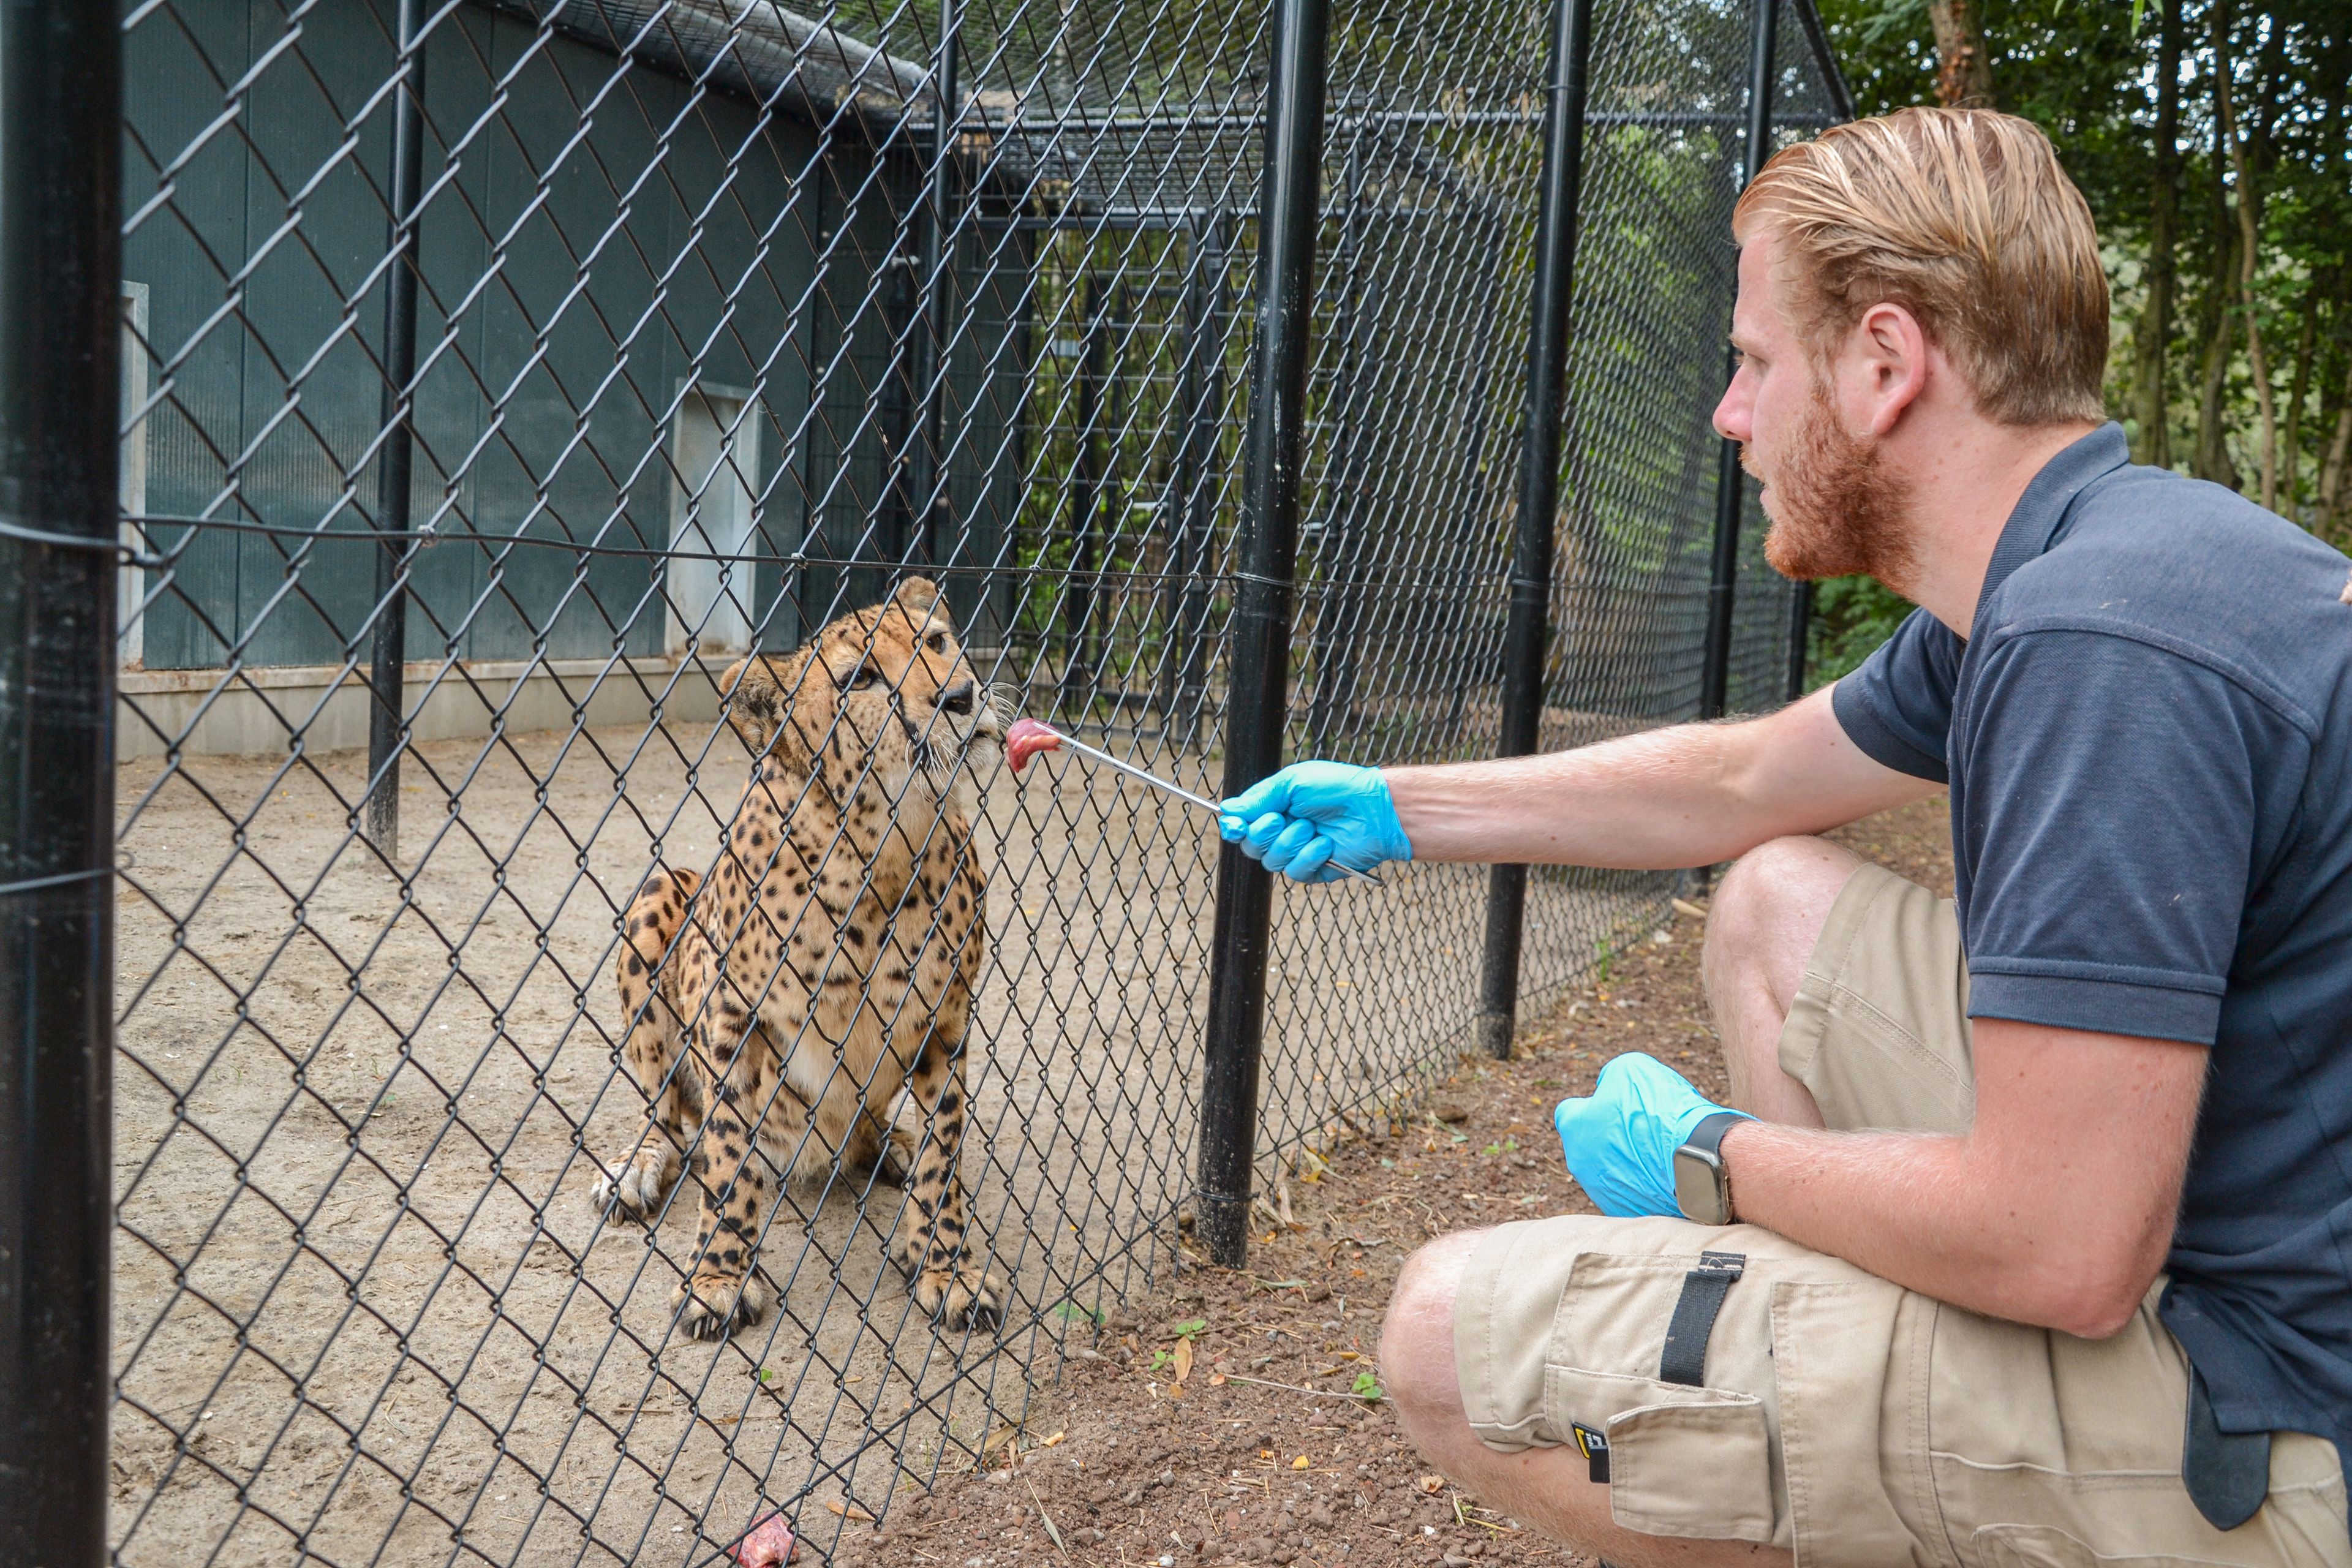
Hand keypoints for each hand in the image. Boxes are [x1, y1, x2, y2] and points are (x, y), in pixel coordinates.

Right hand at [1218, 761, 1413, 882]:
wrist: (1373, 809)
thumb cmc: (1336, 788)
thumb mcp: (1292, 783)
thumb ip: (1258, 798)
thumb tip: (1227, 810)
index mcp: (1274, 809)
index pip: (1241, 824)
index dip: (1234, 826)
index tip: (1236, 825)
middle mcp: (1282, 832)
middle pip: (1251, 846)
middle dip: (1264, 833)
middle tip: (1283, 818)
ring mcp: (1298, 852)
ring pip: (1271, 862)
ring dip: (1290, 843)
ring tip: (1312, 828)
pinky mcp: (1314, 870)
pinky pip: (1295, 872)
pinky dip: (1309, 857)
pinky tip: (1326, 845)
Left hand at [1553, 1053, 1751, 1217]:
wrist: (1699, 1162)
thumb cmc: (1661, 1113)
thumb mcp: (1632, 1071)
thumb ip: (1611, 1077)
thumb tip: (1609, 1087)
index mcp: (1575, 1130)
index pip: (1570, 1112)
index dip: (1592, 1104)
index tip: (1614, 1102)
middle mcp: (1582, 1166)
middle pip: (1591, 1145)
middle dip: (1610, 1135)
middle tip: (1644, 1126)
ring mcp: (1604, 1194)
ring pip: (1612, 1171)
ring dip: (1630, 1161)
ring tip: (1662, 1151)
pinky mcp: (1630, 1214)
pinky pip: (1634, 1193)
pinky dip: (1647, 1184)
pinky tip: (1670, 1173)